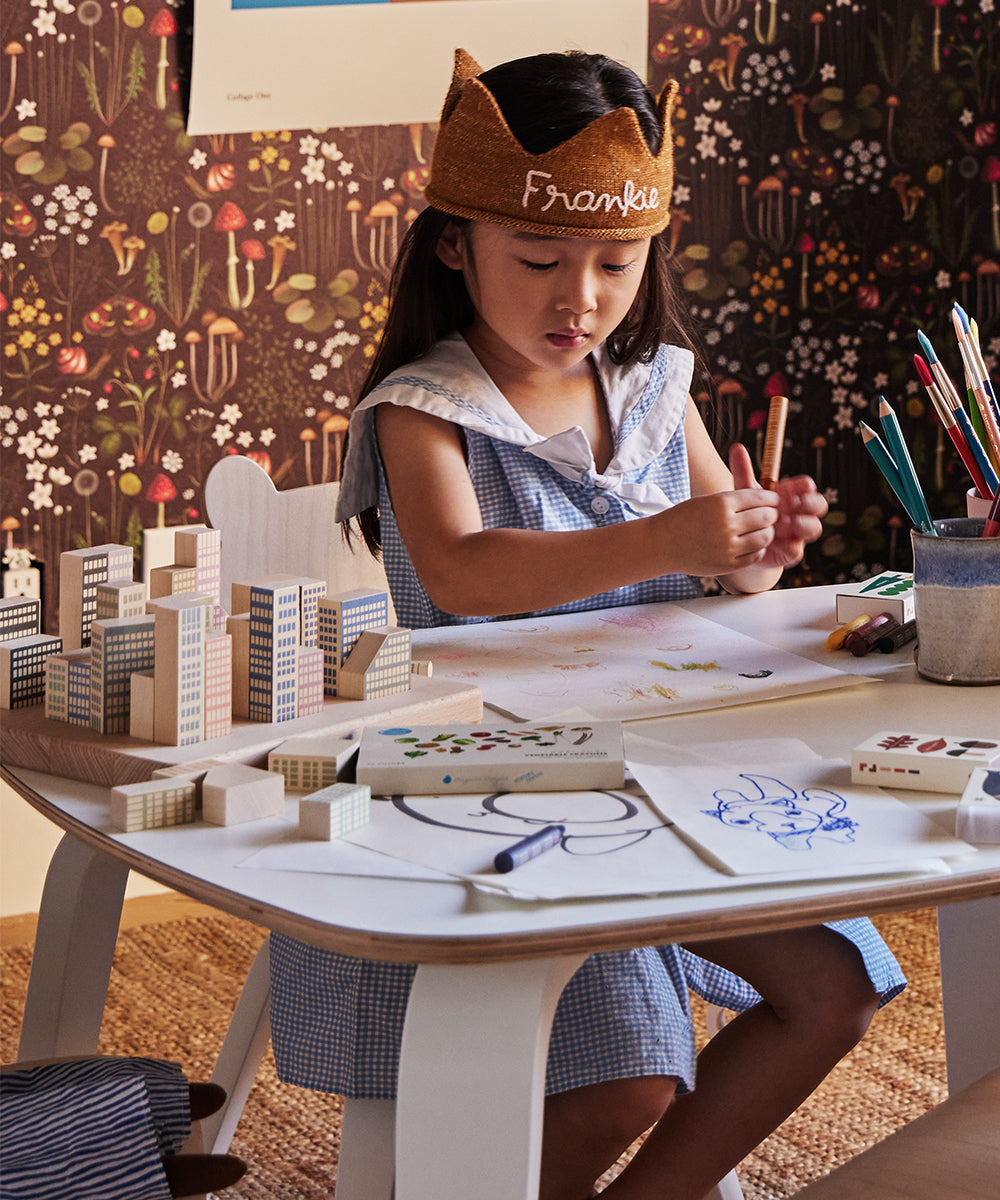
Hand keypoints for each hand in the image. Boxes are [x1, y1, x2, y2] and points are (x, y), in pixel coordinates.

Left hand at [728, 442, 826, 568]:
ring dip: (803, 524)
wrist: (738, 542)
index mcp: (791, 495)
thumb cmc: (746, 512)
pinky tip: (774, 541)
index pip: (807, 486)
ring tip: (783, 523)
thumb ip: (743, 472)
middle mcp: (799, 513)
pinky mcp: (790, 552)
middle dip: (812, 503)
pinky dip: (788, 545)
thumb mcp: (744, 493)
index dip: (806, 486)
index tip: (799, 487)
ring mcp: (797, 533)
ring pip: (815, 528)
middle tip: (796, 504)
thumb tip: (736, 447)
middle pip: (820, 505)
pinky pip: (797, 550)